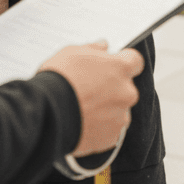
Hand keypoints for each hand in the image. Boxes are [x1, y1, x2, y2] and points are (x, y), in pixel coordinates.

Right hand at [38, 41, 143, 155]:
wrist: (48, 113)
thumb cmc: (58, 79)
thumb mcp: (71, 52)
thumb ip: (93, 48)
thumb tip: (103, 46)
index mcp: (120, 68)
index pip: (135, 61)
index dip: (124, 62)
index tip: (113, 65)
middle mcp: (126, 92)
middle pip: (126, 87)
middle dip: (112, 87)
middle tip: (89, 88)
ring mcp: (121, 116)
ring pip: (118, 109)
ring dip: (106, 108)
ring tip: (83, 108)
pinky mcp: (112, 137)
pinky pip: (110, 129)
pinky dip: (100, 126)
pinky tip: (82, 121)